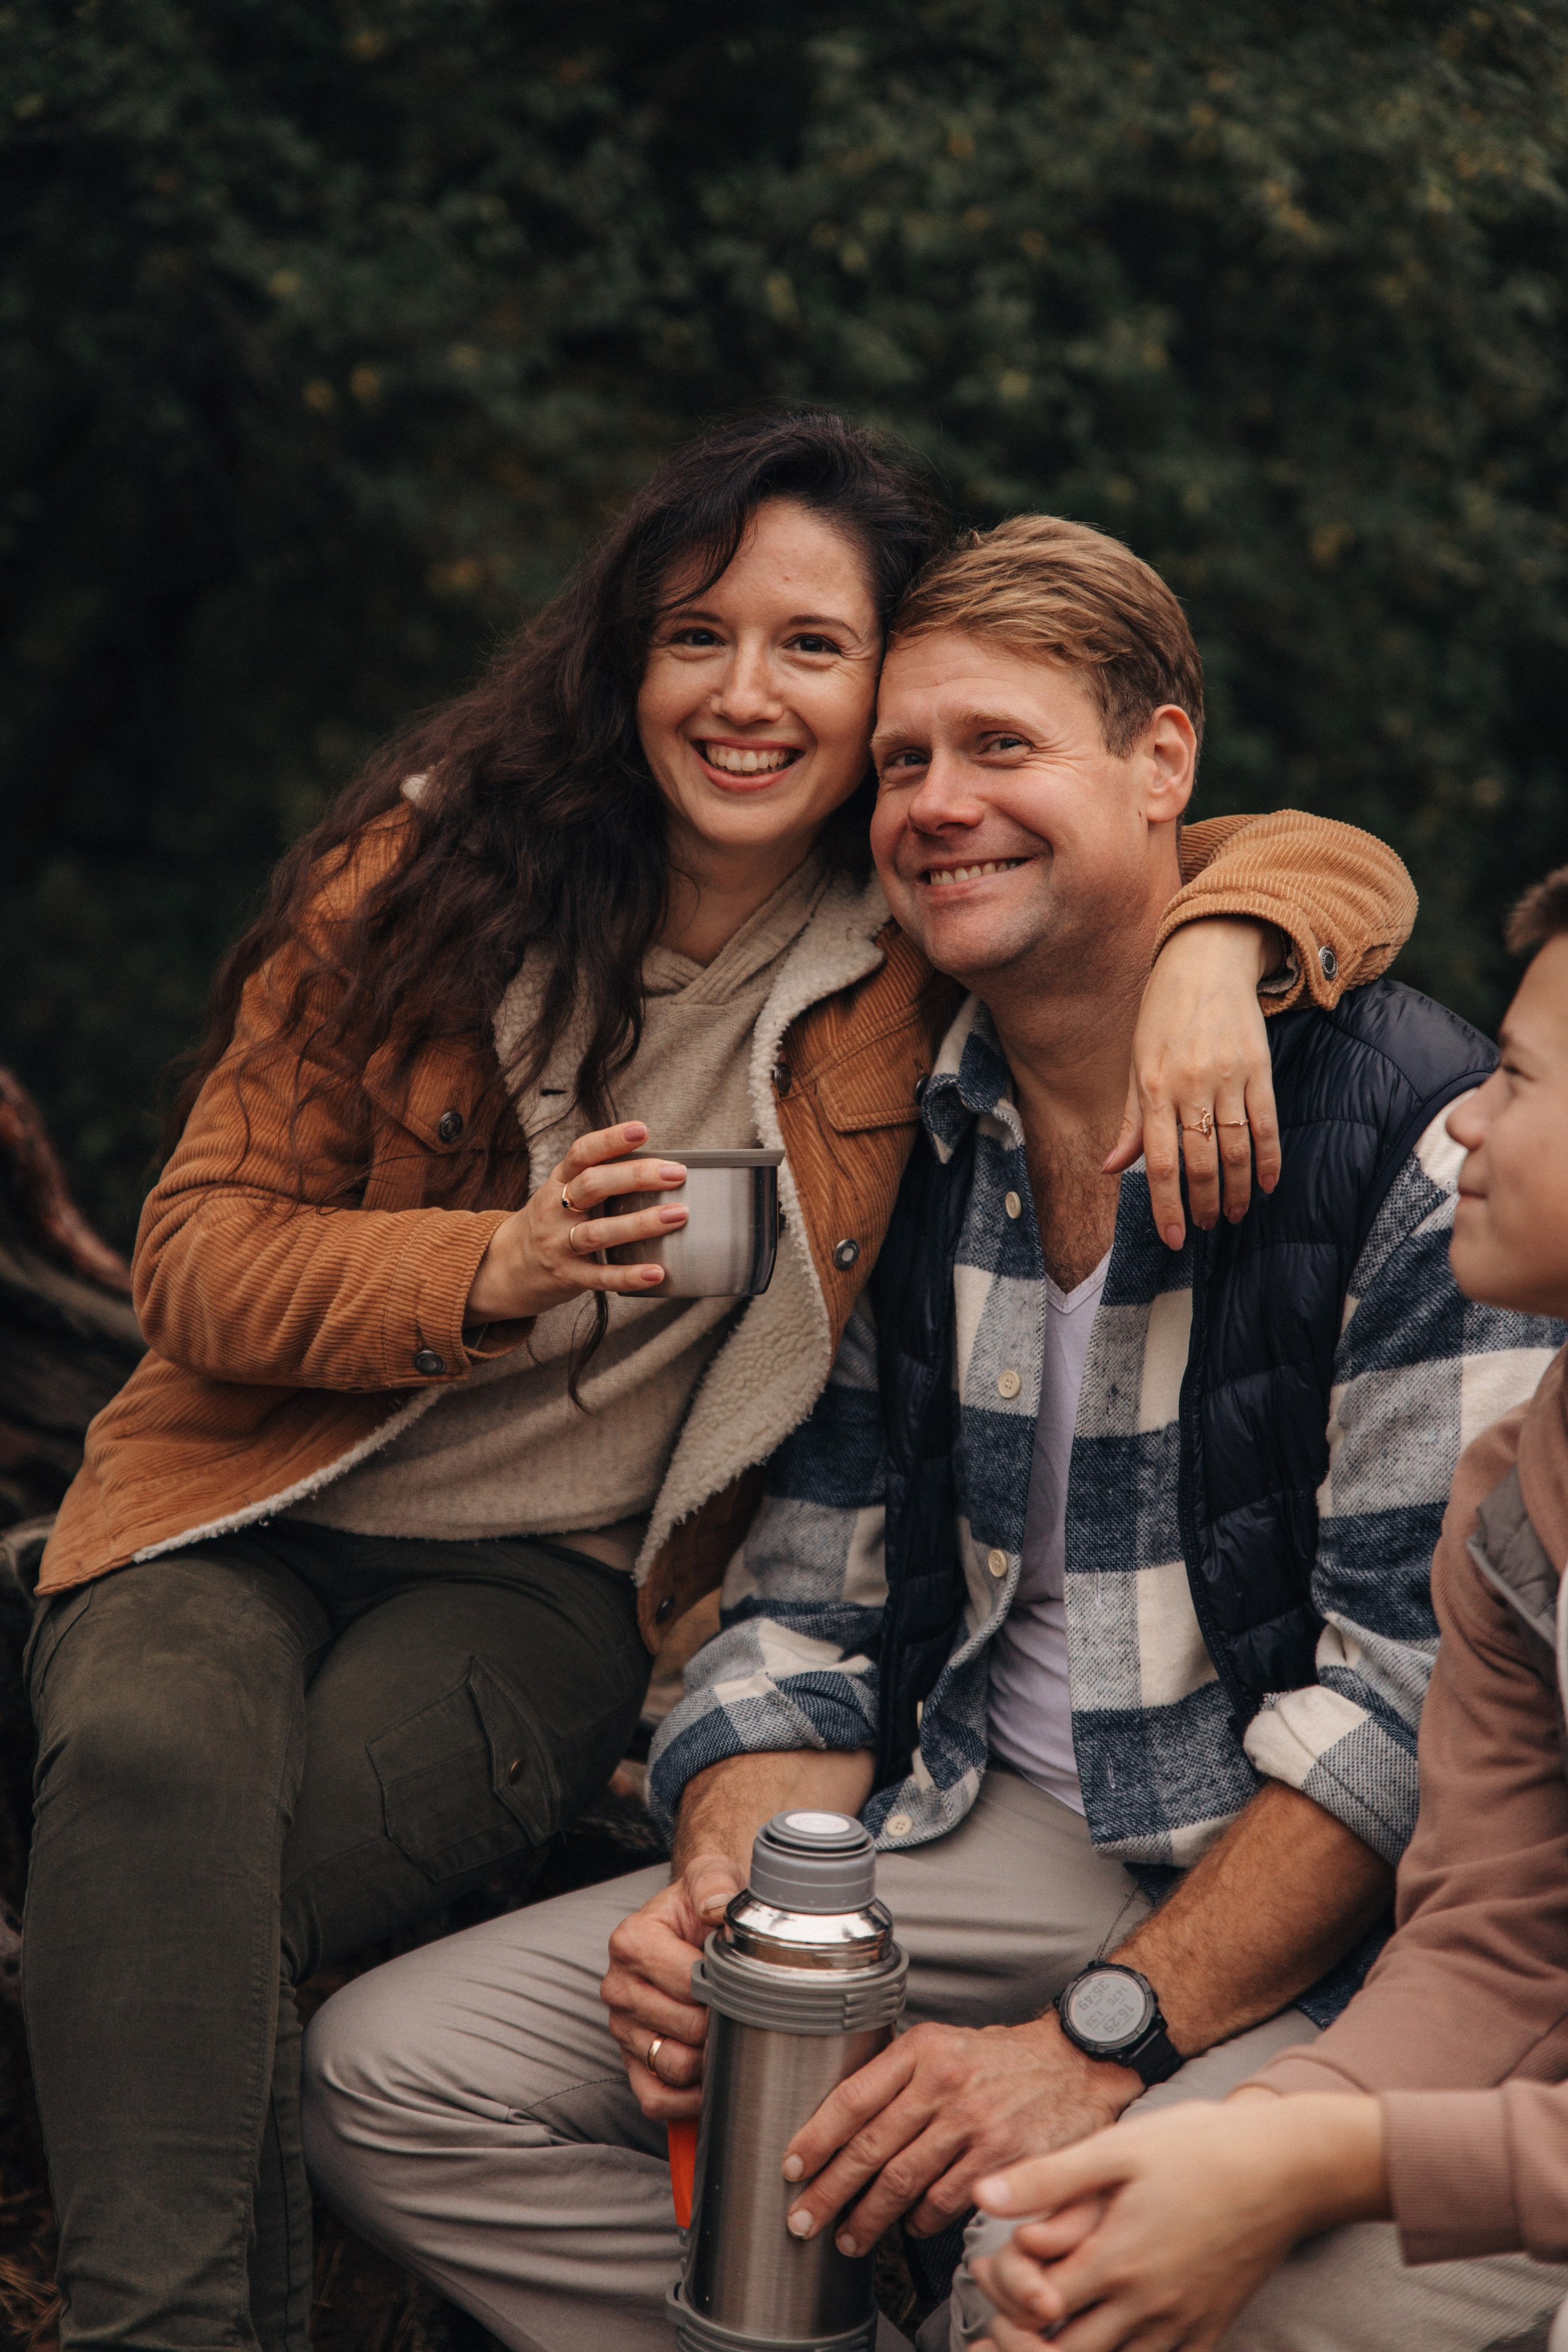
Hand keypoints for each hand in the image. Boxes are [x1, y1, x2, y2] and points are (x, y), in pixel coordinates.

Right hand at [465, 1121, 688, 1321]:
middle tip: (676, 1174)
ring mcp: (559, 1245)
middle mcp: (555, 1211)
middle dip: (636, 1176)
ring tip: (677, 1215)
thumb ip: (595, 1181)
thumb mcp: (560, 1194)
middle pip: (592, 1186)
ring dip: (641, 1223)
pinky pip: (600, 1277)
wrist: (506, 1268)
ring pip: (598, 1232)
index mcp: (557, 1182)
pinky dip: (629, 1275)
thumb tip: (656, 1167)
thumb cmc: (549, 1224)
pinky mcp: (567, 1277)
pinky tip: (657, 1272)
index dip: (610, 1140)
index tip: (642, 1130)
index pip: (581, 1154)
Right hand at [598, 1853, 742, 2121]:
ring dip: (709, 2061)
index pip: (687, 1983)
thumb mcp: (709, 1874)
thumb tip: (716, 1908)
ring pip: (672, 2066)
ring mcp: (622, 2029)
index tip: (743, 1979)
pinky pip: (655, 2100)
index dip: (724, 1988)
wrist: (695, 1921)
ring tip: (729, 2036)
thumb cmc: (704, 1903)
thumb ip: (713, 1882)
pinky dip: (687, 2100)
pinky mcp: (630, 2062)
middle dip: (721, 2023)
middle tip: (744, 2009)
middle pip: (684, 2028)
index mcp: (630, 1941)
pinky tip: (711, 2077)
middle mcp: (618, 1987)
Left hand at [780, 2014, 1136, 2256]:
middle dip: (829, 2190)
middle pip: (870, 2147)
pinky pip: (943, 2201)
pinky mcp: (1001, 2159)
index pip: (853, 2098)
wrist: (1075, 2064)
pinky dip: (919, 2221)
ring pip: (902, 2182)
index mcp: (922, 2050)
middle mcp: (944, 2084)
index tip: (792, 2166)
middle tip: (803, 2217)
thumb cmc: (1002, 2059)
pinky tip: (908, 2227)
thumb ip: (898, 2077)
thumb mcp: (944, 2044)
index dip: (815, 2137)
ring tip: (848, 2236)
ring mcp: (973, 2124)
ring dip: (867, 2217)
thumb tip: (842, 2121)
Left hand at [971, 2092, 1387, 2351]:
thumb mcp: (1119, 2148)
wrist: (1288, 2167)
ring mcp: (1182, 2323)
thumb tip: (983, 2196)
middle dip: (1026, 2347)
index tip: (986, 2278)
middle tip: (1001, 2329)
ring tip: (1043, 2341)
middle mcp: (1147, 2304)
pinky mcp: (1211, 2328)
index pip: (1038, 2311)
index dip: (1003, 2301)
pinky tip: (1114, 2347)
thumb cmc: (1202, 2147)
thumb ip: (1049, 2178)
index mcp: (1116, 2259)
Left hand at [1104, 918, 1282, 1249]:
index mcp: (1153, 1088)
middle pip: (1201, 1161)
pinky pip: (1267, 1124)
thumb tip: (1111, 1168)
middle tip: (1203, 1228)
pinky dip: (1268, 1159)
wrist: (1207, 961)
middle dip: (1203, 1204)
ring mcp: (1229, 1078)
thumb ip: (1129, 1119)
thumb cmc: (1162, 1015)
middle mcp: (1191, 1086)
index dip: (1167, 1204)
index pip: (1159, 1161)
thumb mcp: (1136, 1063)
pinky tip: (1265, 1185)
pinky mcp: (1259, 1069)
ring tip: (1231, 1216)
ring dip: (1235, 1190)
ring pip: (1236, 1149)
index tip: (1173, 1238)